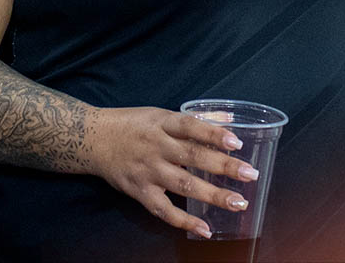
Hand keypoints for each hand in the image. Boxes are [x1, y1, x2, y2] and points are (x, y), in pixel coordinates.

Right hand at [84, 106, 254, 237]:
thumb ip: (193, 120)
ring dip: (213, 195)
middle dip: (224, 167)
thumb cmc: (132, 125)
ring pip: (184, 184)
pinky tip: (205, 230)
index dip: (214, 133)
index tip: (237, 142)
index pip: (191, 126)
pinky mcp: (140, 191)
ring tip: (239, 203)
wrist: (94, 139)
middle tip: (250, 174)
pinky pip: (164, 210)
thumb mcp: (159, 114)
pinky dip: (185, 222)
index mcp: (162, 123)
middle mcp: (156, 146)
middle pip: (194, 156)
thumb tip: (228, 119)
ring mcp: (148, 171)